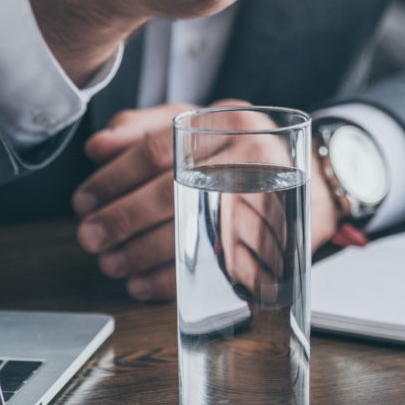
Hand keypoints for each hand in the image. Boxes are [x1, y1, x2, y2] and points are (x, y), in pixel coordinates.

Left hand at [73, 101, 339, 301]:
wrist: (319, 182)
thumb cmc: (247, 152)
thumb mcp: (207, 123)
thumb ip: (150, 126)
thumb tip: (99, 147)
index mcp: (231, 121)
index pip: (159, 148)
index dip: (114, 178)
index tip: (85, 199)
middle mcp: (251, 156)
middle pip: (170, 190)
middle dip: (120, 219)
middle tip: (90, 235)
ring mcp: (263, 199)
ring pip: (188, 230)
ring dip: (138, 253)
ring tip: (111, 261)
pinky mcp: (268, 241)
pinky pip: (212, 264)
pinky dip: (169, 280)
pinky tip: (141, 283)